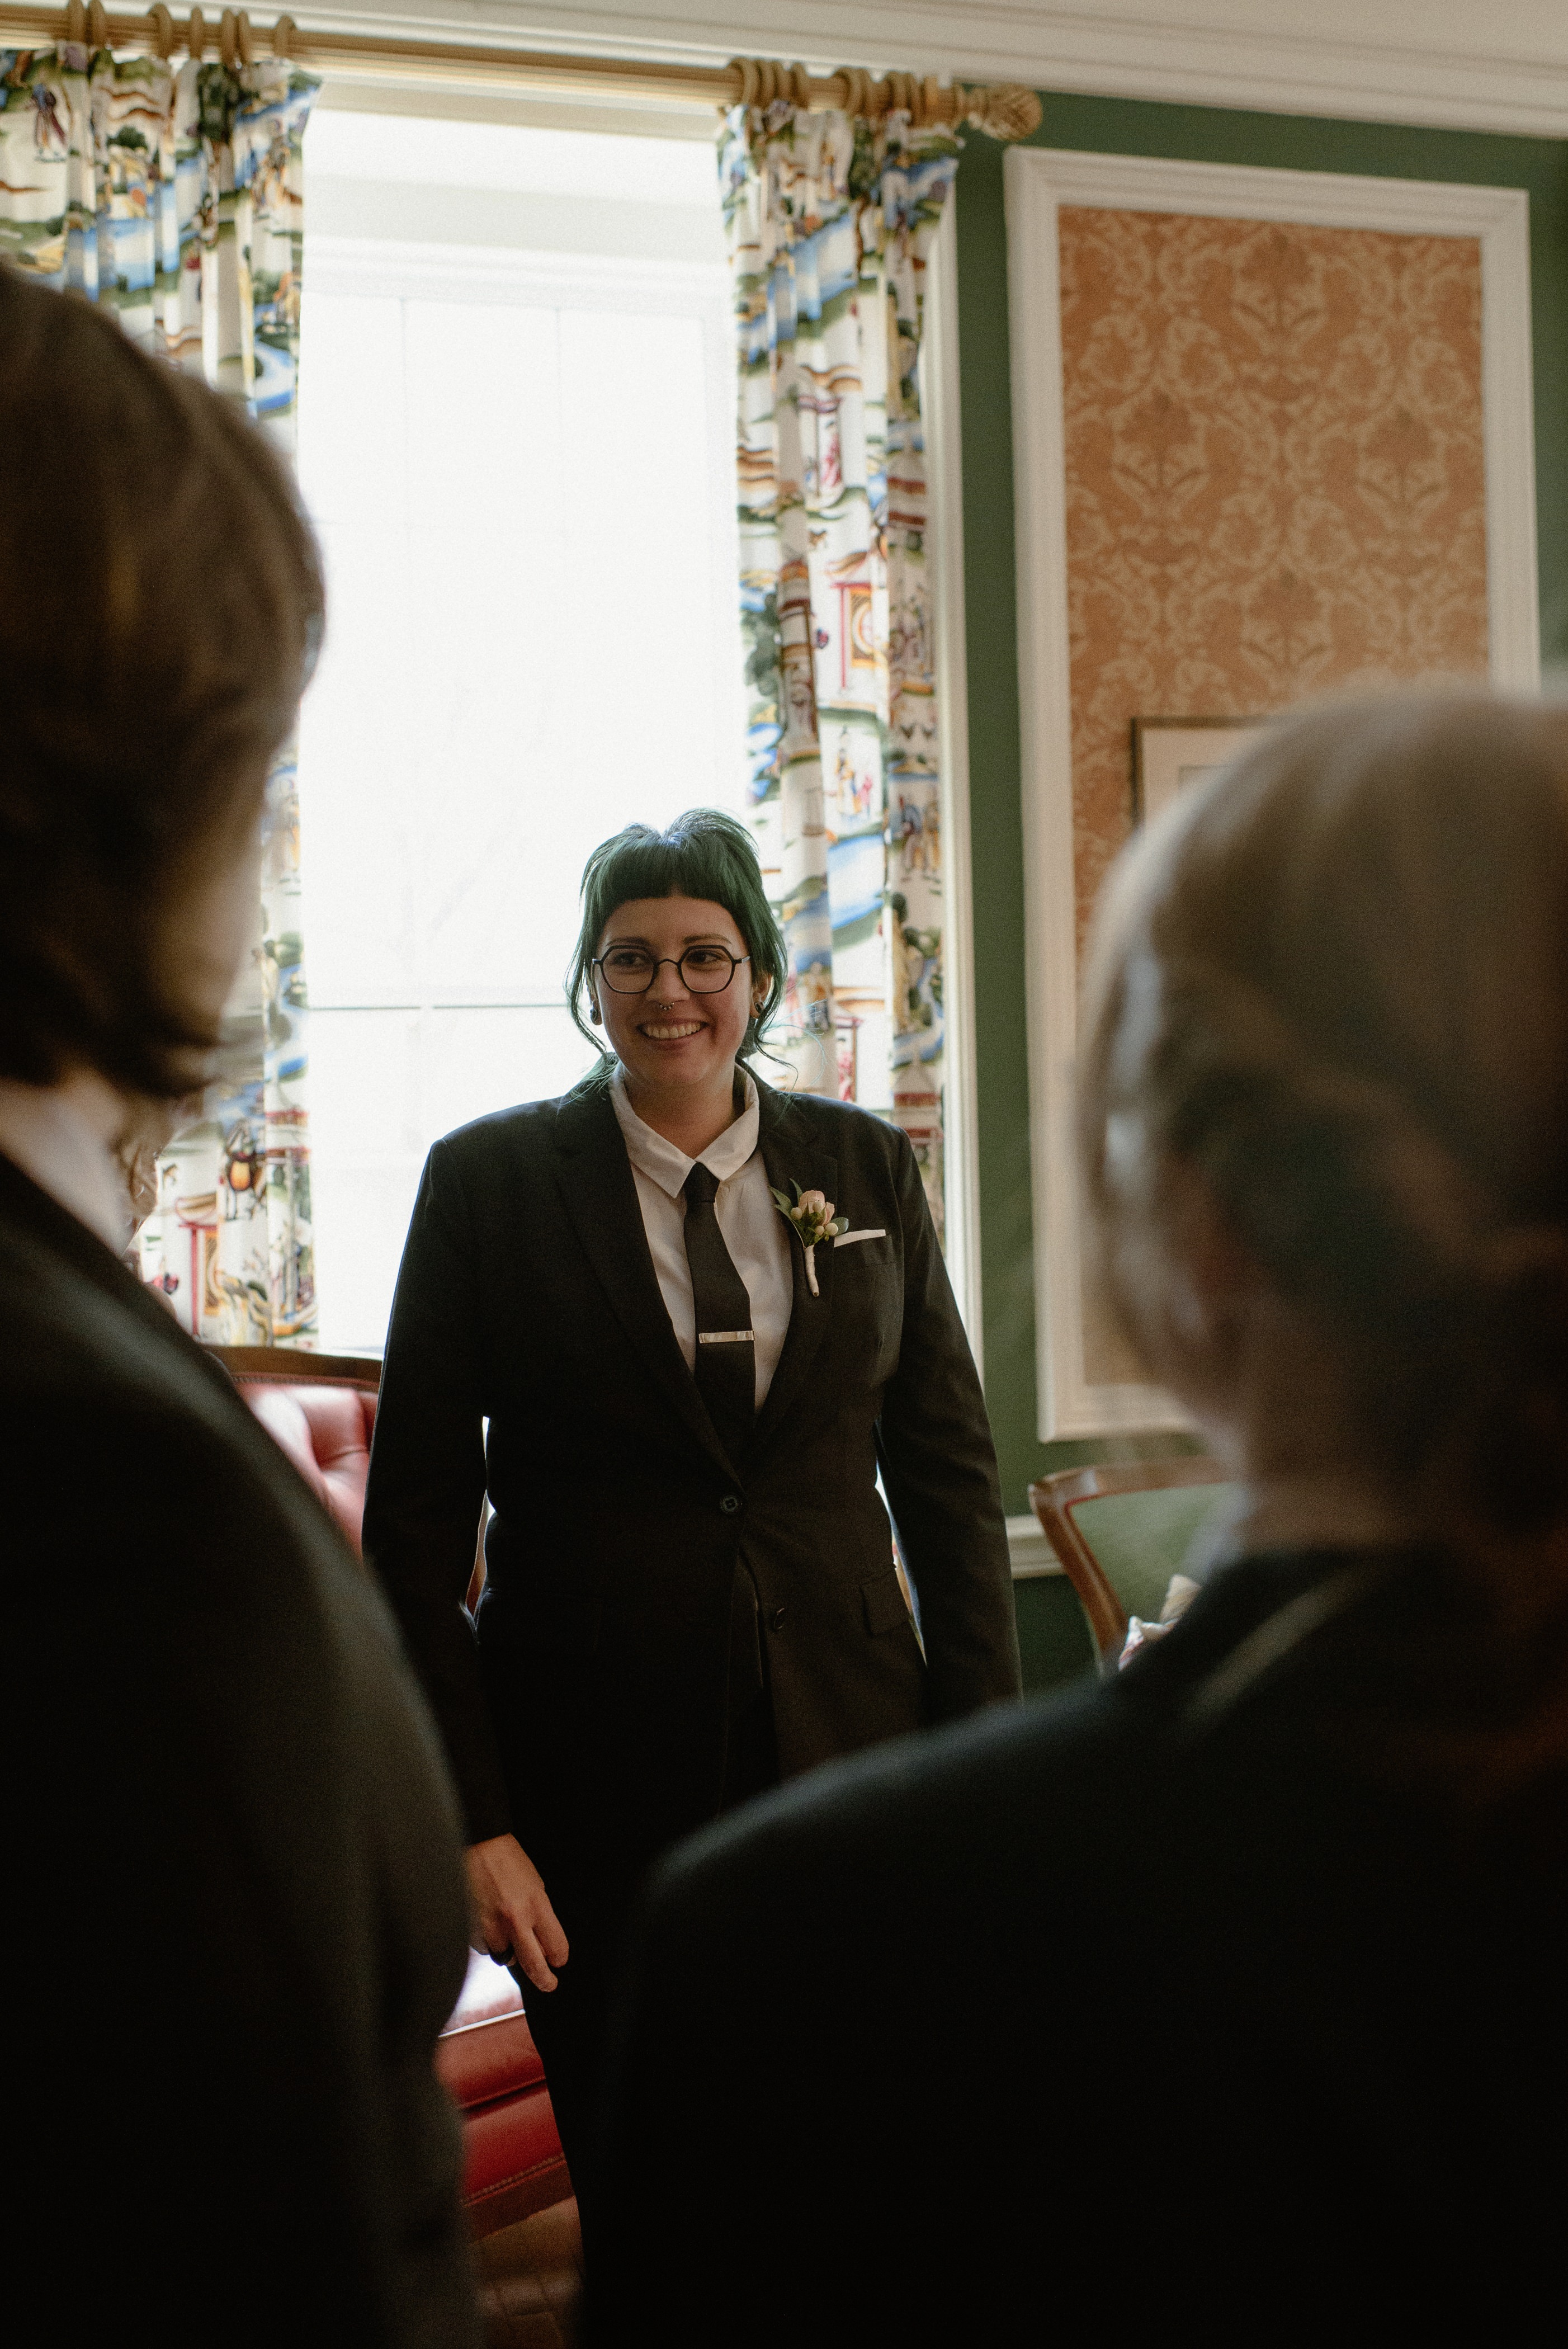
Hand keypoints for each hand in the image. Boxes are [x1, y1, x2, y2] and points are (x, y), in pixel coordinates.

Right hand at [465, 1833, 569, 1993]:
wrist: (479, 1846)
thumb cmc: (508, 1861)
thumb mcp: (535, 1884)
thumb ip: (540, 1914)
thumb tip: (541, 1940)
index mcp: (536, 1905)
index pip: (555, 1945)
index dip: (559, 1957)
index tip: (559, 1961)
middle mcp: (515, 1919)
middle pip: (534, 1964)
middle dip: (545, 1979)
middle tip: (549, 1984)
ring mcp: (491, 1926)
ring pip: (505, 1957)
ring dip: (510, 1952)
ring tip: (508, 1932)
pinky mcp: (471, 1929)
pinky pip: (484, 1948)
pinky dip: (489, 1942)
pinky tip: (489, 1925)